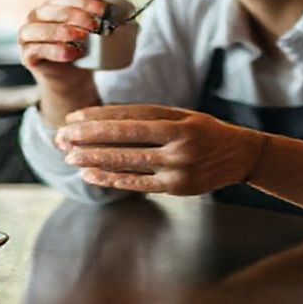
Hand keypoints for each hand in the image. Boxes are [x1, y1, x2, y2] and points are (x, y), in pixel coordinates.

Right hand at [19, 0, 107, 86]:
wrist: (73, 79)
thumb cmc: (86, 50)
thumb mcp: (97, 32)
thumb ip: (106, 19)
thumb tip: (128, 12)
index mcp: (58, 1)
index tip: (102, 2)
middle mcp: (40, 13)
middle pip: (55, 6)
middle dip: (78, 12)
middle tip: (97, 23)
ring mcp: (29, 33)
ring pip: (40, 26)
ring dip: (63, 29)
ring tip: (83, 36)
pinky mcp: (28, 54)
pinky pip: (36, 49)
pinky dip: (55, 50)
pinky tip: (72, 53)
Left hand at [56, 105, 266, 195]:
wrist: (240, 157)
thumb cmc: (204, 131)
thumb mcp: (182, 115)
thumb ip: (150, 116)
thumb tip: (105, 119)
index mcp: (178, 122)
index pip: (130, 118)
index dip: (99, 118)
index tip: (73, 117)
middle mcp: (178, 144)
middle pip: (125, 139)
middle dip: (89, 138)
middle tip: (62, 136)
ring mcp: (177, 169)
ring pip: (128, 163)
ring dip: (95, 160)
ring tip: (69, 156)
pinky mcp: (176, 188)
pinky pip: (137, 184)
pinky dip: (111, 179)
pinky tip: (89, 175)